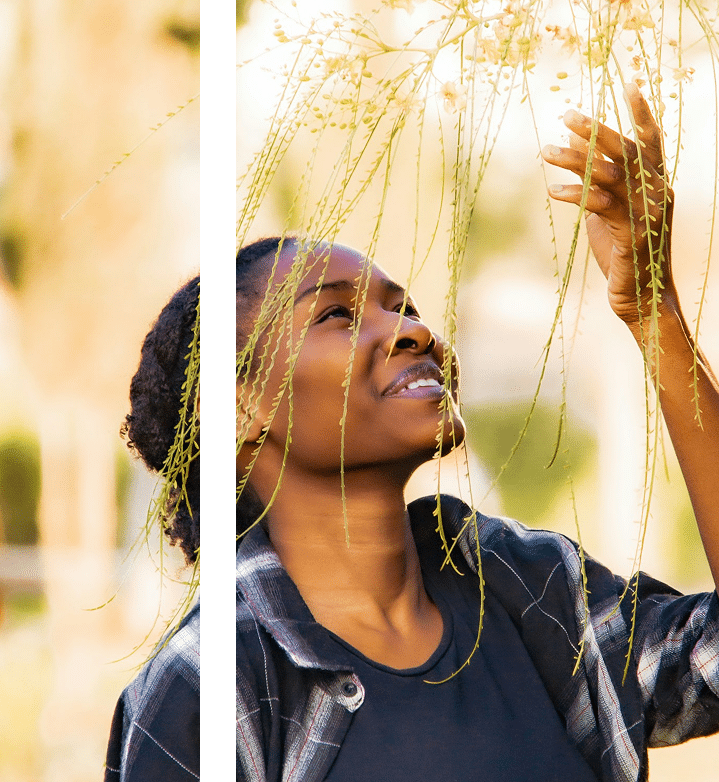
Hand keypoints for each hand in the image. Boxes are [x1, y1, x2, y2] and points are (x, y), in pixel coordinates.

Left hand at [542, 83, 674, 326]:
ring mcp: (646, 211)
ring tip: (546, 152)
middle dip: (595, 130)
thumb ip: (597, 182)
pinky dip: (576, 194)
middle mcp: (655, 191)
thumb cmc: (622, 252)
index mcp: (654, 182)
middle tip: (566, 116)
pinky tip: (552, 190)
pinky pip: (602, 205)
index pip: (651, 139)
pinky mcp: (632, 232)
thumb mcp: (608, 212)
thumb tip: (572, 149)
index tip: (628, 82)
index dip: (642, 111)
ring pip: (611, 173)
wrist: (641, 295)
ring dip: (576, 160)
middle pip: (626, 150)